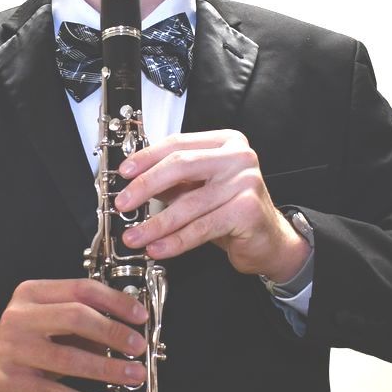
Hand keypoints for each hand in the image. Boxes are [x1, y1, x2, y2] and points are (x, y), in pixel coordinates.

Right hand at [0, 278, 149, 391]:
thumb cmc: (30, 343)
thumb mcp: (52, 322)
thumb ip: (85, 321)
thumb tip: (130, 330)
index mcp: (32, 294)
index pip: (81, 289)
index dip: (116, 302)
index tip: (140, 317)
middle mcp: (19, 318)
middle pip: (75, 317)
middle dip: (113, 333)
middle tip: (138, 347)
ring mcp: (13, 350)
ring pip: (68, 358)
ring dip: (107, 369)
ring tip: (133, 375)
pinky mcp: (11, 382)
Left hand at [111, 130, 309, 282]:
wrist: (268, 240)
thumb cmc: (232, 211)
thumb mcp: (199, 188)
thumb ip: (172, 181)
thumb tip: (133, 182)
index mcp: (225, 142)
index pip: (178, 143)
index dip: (147, 158)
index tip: (124, 173)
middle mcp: (238, 157)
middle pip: (180, 166)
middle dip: (145, 186)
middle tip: (123, 203)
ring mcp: (246, 181)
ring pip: (188, 203)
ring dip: (156, 223)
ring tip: (134, 236)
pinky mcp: (247, 210)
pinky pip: (201, 227)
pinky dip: (175, 240)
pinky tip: (158, 248)